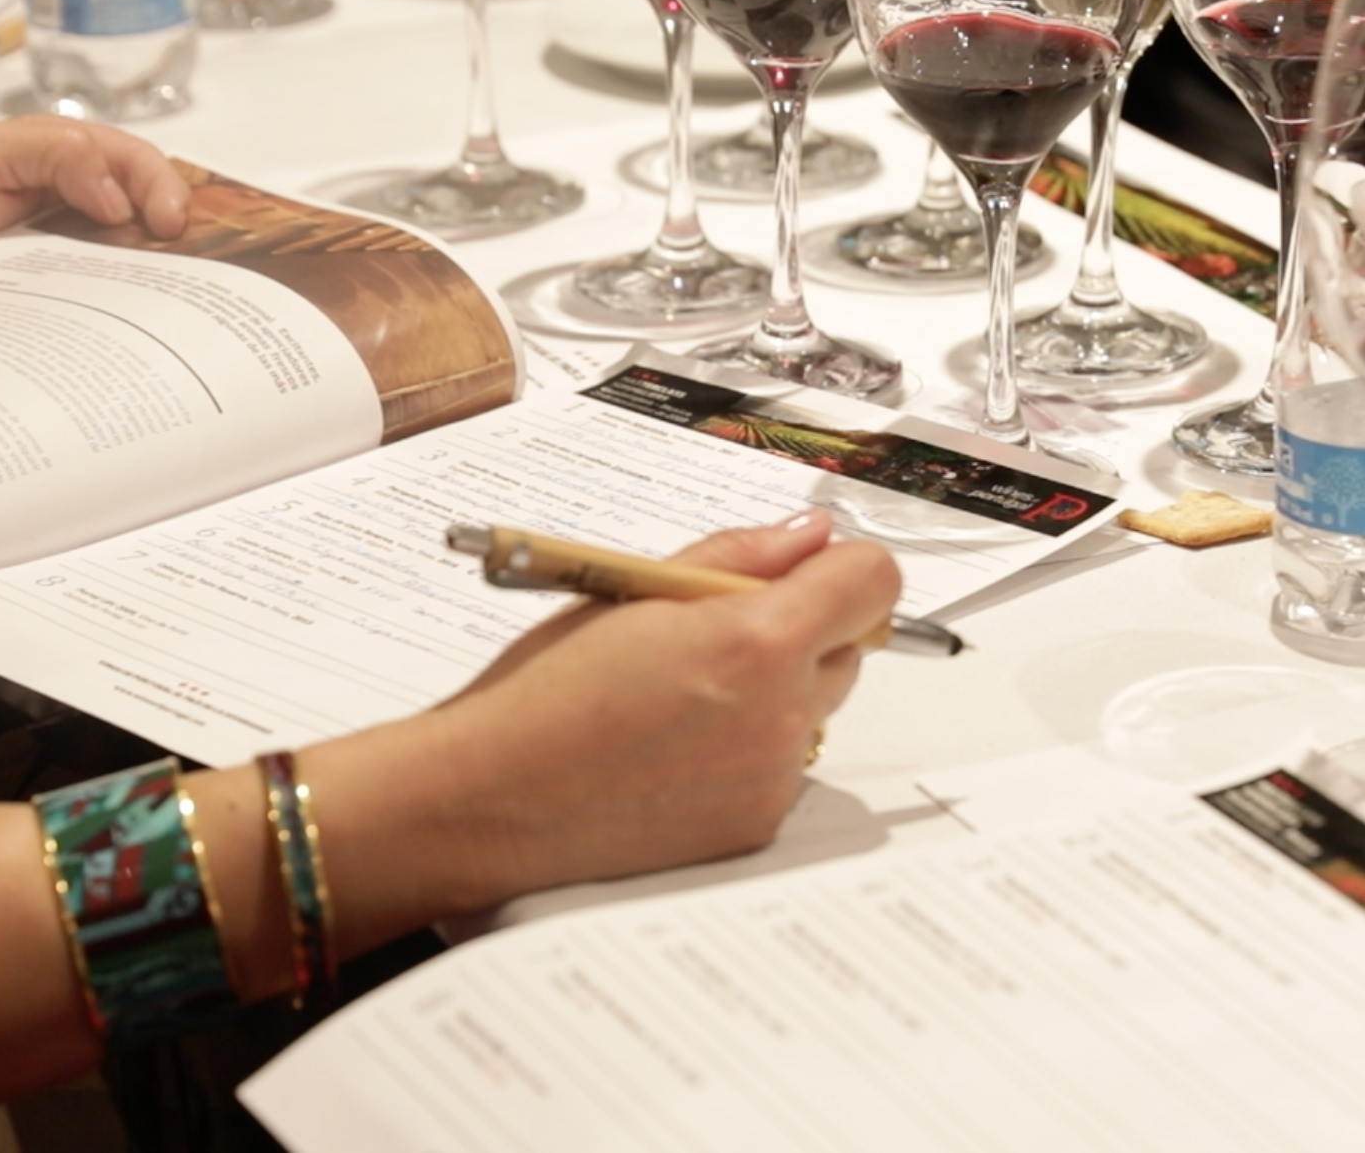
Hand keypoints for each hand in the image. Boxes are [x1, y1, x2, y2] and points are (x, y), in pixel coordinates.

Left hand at [0, 116, 191, 291]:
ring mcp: (76, 248)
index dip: (161, 184)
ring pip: (140, 254)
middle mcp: (81, 200)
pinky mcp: (64, 292)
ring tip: (173, 292)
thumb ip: (53, 153)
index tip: (167, 221)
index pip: (136, 159)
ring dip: (162, 270)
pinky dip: (130, 305)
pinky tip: (139, 317)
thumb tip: (115, 193)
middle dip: (175, 227)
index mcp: (66, 156)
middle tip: (181, 258)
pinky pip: (109, 295)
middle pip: (151, 206)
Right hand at [430, 510, 901, 893]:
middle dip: (801, 632)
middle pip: (849, 649)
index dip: (844, 569)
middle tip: (712, 638)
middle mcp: (783, 714)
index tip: (810, 573)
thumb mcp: (634, 592)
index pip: (873, 583)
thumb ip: (737, 557)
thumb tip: (809, 537)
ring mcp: (775, 778)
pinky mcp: (757, 826)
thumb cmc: (545, 691)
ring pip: (814, 712)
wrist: (491, 798)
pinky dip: (746, 756)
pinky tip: (672, 754)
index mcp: (758, 639)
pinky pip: (782, 770)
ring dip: (774, 696)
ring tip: (677, 703)